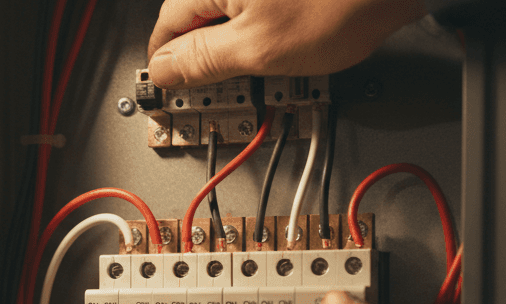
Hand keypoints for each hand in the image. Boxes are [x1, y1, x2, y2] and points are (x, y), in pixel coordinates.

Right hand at [146, 0, 426, 87]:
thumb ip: (202, 60)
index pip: (164, 30)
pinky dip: (267, 29)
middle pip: (196, 20)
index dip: (168, 68)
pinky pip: (259, 7)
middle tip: (226, 87)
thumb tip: (162, 70)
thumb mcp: (259, 48)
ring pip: (230, 14)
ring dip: (239, 45)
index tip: (175, 93)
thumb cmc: (343, 2)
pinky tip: (291, 43)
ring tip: (269, 64)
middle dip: (208, 56)